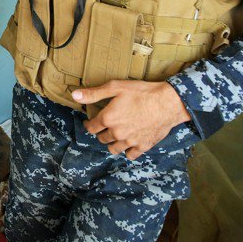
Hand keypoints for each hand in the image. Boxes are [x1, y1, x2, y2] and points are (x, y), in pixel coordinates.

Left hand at [74, 80, 190, 159]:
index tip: (89, 123)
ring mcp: (130, 142)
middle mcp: (116, 133)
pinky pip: (130, 155)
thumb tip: (74, 96)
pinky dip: (128, 151)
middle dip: (101, 133)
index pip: (91, 127)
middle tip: (105, 127)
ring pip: (114, 149)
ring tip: (115, 137)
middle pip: (102, 138)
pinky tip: (129, 144)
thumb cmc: (142, 92)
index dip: (88, 125)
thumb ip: (94, 93)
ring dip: (112, 143)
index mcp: (108, 118)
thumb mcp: (116, 87)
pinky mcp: (143, 146)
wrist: (168, 102)